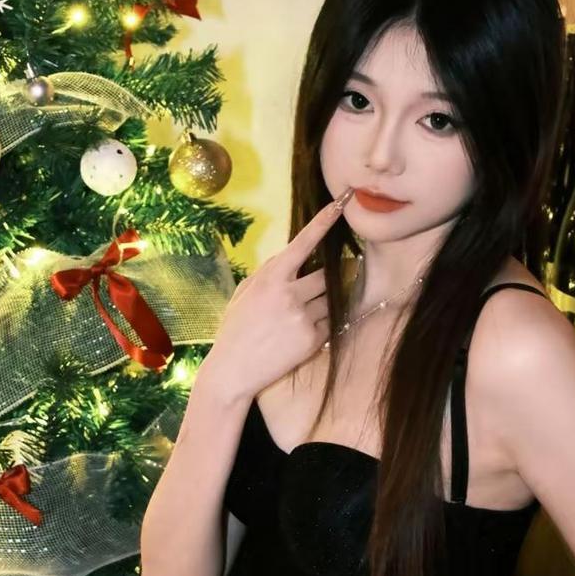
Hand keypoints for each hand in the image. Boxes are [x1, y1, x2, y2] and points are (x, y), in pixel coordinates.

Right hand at [199, 190, 353, 404]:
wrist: (233, 371)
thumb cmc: (235, 329)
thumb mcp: (244, 293)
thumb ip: (268, 272)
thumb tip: (290, 257)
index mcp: (271, 277)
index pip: (304, 243)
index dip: (324, 222)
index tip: (340, 204)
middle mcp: (290, 293)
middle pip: (328, 274)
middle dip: (336, 274)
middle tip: (340, 274)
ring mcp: (303, 317)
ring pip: (332, 299)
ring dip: (330, 300)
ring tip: (309, 311)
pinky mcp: (313, 339)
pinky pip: (330, 323)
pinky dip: (324, 324)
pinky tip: (302, 333)